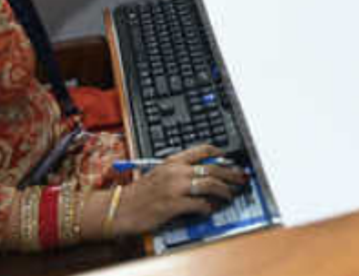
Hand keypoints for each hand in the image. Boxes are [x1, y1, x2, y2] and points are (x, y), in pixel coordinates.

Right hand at [111, 146, 248, 237]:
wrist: (119, 208)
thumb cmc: (139, 192)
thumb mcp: (160, 172)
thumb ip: (180, 169)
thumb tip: (202, 173)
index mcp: (173, 160)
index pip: (202, 150)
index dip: (220, 154)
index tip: (229, 159)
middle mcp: (176, 171)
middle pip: (212, 168)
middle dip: (230, 173)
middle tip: (240, 178)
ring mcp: (175, 188)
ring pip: (209, 184)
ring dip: (224, 190)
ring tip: (230, 195)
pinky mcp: (173, 205)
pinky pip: (198, 204)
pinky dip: (208, 207)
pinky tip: (210, 209)